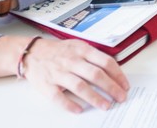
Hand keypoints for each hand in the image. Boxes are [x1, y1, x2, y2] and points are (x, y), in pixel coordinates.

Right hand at [0, 37, 128, 112]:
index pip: (105, 62)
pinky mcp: (47, 85)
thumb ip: (94, 56)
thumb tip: (114, 72)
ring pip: (80, 86)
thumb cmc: (59, 51)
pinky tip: (79, 110)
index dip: (118, 75)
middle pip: (95, 75)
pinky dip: (69, 105)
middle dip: (111, 87)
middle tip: (120, 97)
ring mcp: (59, 73)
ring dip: (95, 97)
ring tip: (106, 106)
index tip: (124, 85)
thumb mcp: (79, 46)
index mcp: (82, 50)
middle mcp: (72, 61)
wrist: (32, 53)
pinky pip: (59, 97)